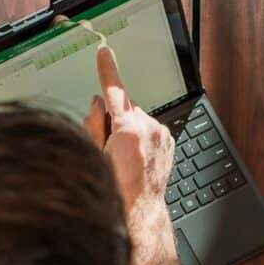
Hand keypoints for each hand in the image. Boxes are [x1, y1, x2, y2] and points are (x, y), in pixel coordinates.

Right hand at [84, 46, 176, 264]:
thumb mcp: (95, 155)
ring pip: (138, 119)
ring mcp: (162, 135)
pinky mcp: (169, 141)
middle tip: (108, 146)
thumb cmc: (115, 189)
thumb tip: (96, 103)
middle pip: (125, 108)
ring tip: (124, 158)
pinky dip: (142, 137)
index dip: (107, 70)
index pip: (114, 91)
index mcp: (128, 131)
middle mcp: (149, 129)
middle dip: (115, 119)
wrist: (140, 212)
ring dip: (129, 130)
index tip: (104, 53)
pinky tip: (137, 158)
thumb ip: (94, 124)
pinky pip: (150, 129)